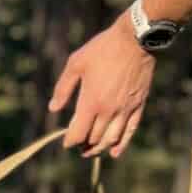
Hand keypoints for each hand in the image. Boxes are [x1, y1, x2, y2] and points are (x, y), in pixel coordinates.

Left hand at [48, 11, 155, 157]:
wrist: (136, 39)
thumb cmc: (102, 49)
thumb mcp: (75, 64)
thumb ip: (63, 89)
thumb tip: (53, 109)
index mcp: (91, 102)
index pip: (78, 134)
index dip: (70, 142)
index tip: (66, 142)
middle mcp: (108, 110)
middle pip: (94, 140)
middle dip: (84, 146)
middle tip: (79, 146)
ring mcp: (125, 109)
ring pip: (111, 140)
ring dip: (100, 149)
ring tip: (92, 151)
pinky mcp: (138, 105)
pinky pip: (130, 131)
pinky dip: (122, 144)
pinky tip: (115, 153)